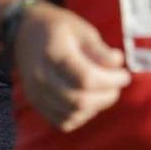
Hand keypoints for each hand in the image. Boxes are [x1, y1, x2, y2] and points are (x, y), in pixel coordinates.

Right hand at [11, 0, 131, 132]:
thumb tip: (117, 64)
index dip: (111, 80)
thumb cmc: (59, 28)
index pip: (86, 78)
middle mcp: (40, 75)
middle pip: (80, 100)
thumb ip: (99, 49)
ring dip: (96, 106)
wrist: (26, 31)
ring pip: (73, 114)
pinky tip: (89, 100)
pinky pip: (64, 122)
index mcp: (53, 52)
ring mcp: (36, 92)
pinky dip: (81, 115)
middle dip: (107, 96)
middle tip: (117, 83)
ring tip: (104, 90)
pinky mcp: (36, 103)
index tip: (124, 75)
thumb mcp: (81, 29)